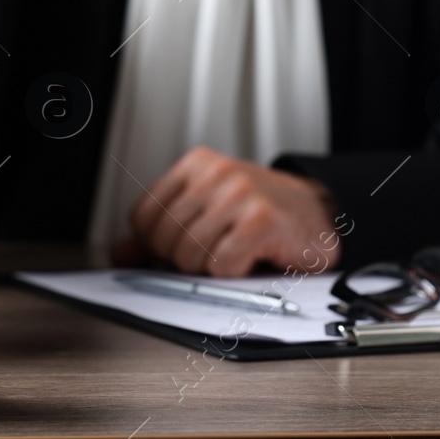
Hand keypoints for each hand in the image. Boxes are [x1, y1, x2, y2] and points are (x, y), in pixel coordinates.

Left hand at [109, 146, 341, 276]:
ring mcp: (239, 193)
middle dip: (186, 261)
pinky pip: (222, 266)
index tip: (182, 247)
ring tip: (236, 252)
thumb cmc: (263, 216)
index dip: (156, 246)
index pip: (142, 218)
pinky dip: (236, 273)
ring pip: (190, 257)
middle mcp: (216, 173)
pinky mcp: (260, 220)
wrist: (319, 216)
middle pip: (164, 241)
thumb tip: (119, 253)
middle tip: (216, 253)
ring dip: (213, 269)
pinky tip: (253, 257)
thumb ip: (161, 233)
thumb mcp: (207, 213)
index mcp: (197, 165)